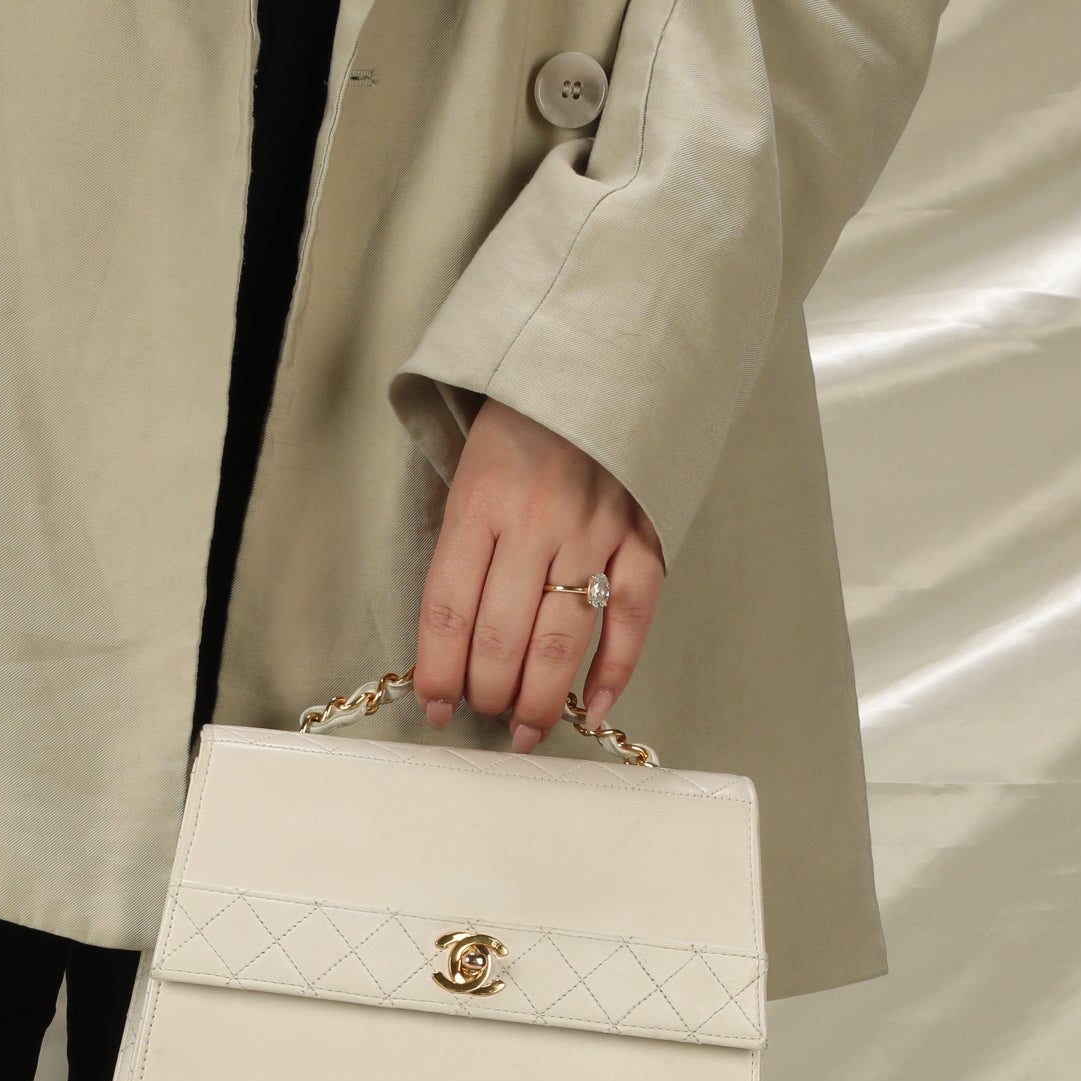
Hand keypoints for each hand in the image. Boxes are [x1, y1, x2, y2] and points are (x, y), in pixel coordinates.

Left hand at [413, 400, 663, 750]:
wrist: (599, 350)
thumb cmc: (521, 421)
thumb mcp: (469, 470)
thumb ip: (464, 548)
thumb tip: (452, 644)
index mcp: (480, 500)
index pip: (448, 609)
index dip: (438, 671)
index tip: (435, 707)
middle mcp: (537, 518)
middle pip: (501, 634)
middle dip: (487, 691)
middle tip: (484, 712)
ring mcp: (595, 528)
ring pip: (562, 637)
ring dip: (540, 697)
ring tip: (526, 730)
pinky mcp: (645, 533)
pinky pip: (634, 616)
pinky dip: (616, 669)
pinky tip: (595, 705)